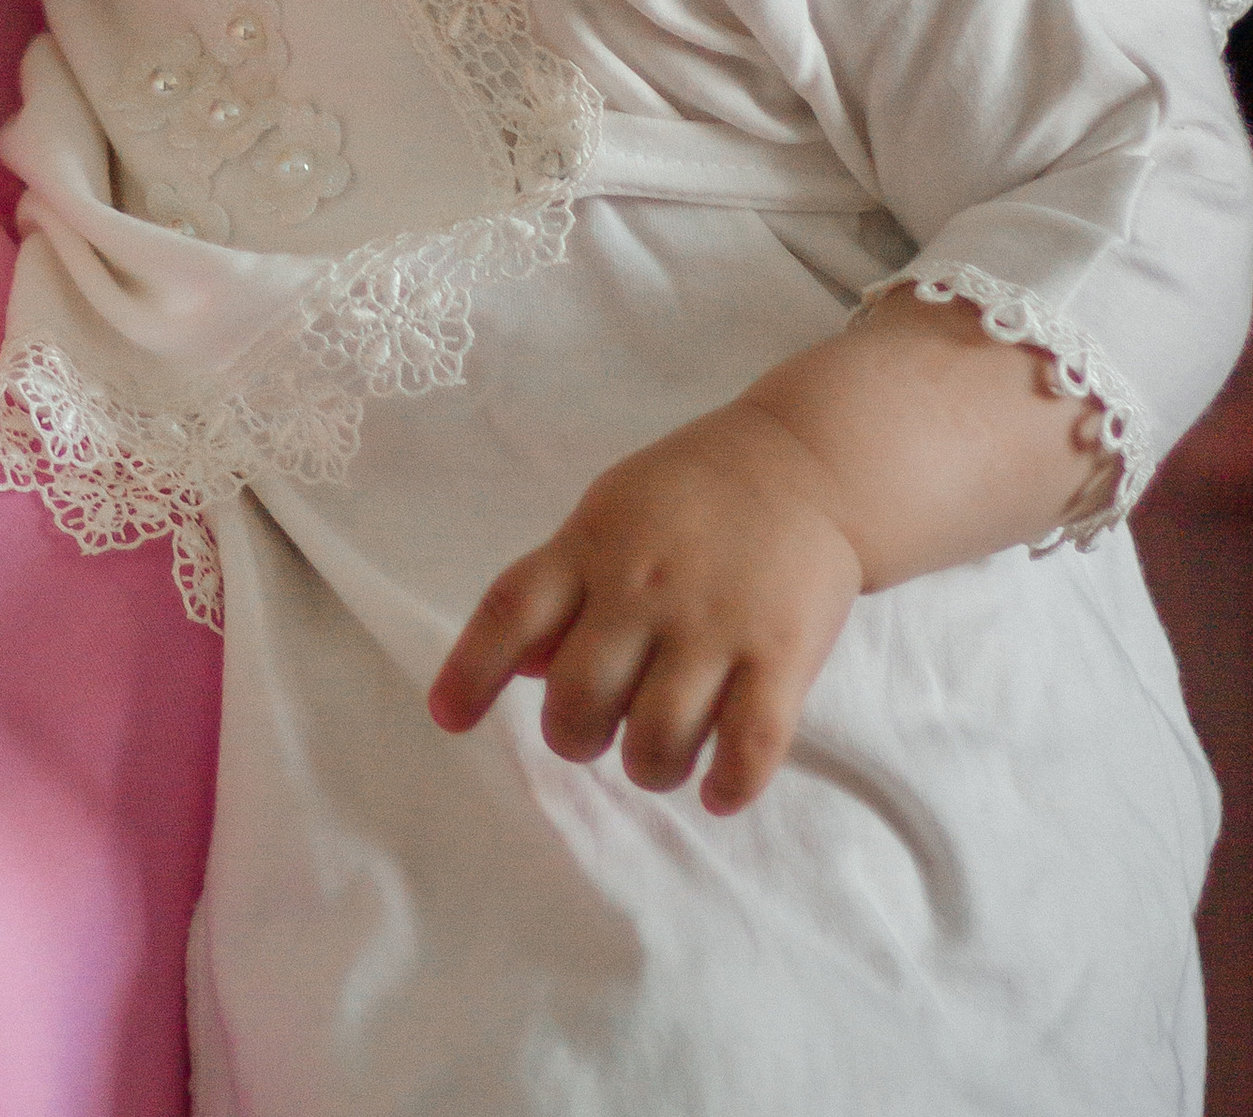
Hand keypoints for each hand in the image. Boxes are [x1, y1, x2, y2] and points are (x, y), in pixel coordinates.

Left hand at [428, 398, 864, 813]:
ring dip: (648, 767)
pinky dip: (726, 785)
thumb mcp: (607, 514)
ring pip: (656, 741)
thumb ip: (562, 585)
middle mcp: (642, 589)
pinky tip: (716, 789)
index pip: (511, 611)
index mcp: (591, 546)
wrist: (805, 464)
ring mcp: (714, 625)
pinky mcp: (781, 655)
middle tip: (594, 728)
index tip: (447, 718)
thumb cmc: (690, 494)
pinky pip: (748, 749)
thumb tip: (522, 668)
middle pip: (579, 700)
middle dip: (574, 737)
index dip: (470, 671)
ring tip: (657, 754)